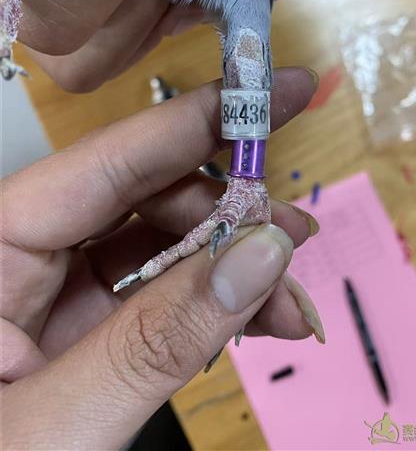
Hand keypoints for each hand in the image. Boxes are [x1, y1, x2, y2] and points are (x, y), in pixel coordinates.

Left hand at [1, 67, 323, 448]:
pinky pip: (156, 298)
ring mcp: (51, 297)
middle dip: (229, 211)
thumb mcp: (54, 428)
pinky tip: (258, 319)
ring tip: (293, 300)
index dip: (196, 121)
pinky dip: (213, 306)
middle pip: (142, 200)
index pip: (105, 164)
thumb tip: (262, 253)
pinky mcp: (79, 334)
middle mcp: (18, 258)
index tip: (274, 89)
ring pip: (158, 250)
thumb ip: (159, 340)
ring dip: (234, 267)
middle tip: (296, 228)